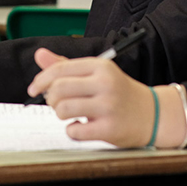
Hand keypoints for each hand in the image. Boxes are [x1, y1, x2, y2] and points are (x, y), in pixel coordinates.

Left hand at [28, 48, 159, 146]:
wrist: (152, 113)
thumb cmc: (119, 93)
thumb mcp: (96, 73)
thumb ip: (66, 65)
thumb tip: (39, 54)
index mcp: (101, 66)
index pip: (60, 69)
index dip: (41, 79)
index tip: (34, 88)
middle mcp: (105, 84)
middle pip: (59, 88)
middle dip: (50, 98)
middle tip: (55, 102)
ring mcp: (108, 106)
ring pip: (63, 109)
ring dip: (60, 114)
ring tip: (69, 113)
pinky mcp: (109, 128)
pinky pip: (75, 131)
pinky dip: (72, 130)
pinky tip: (81, 126)